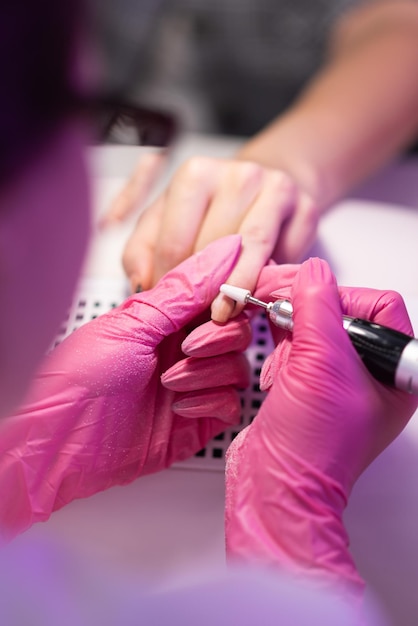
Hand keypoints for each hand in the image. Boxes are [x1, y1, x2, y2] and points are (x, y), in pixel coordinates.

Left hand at [0, 236, 249, 540]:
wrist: (60, 443)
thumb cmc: (76, 379)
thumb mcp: (131, 324)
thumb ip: (184, 290)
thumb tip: (222, 251)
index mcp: (166, 318)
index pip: (218, 296)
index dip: (230, 296)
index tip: (228, 300)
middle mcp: (182, 348)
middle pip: (236, 330)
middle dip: (218, 337)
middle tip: (187, 346)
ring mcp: (192, 384)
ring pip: (237, 367)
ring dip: (208, 372)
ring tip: (169, 381)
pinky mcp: (197, 420)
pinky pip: (230, 405)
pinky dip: (210, 402)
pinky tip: (178, 407)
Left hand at [120, 156, 318, 320]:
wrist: (263, 187)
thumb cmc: (208, 209)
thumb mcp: (164, 221)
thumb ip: (142, 250)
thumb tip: (144, 285)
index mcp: (196, 173)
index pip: (175, 240)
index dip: (170, 282)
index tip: (170, 308)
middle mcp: (239, 174)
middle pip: (215, 246)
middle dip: (203, 288)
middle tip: (195, 319)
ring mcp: (276, 189)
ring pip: (252, 250)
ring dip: (236, 288)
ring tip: (223, 314)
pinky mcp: (306, 209)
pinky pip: (286, 254)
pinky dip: (269, 278)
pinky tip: (255, 294)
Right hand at [166, 258, 417, 596]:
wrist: (276, 484)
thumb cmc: (313, 447)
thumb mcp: (320, 364)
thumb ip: (318, 308)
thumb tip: (314, 272)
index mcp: (394, 373)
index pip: (379, 306)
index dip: (342, 296)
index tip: (309, 302)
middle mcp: (370, 376)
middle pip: (344, 314)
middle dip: (308, 313)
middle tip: (281, 308)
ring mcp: (338, 382)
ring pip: (316, 329)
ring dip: (291, 331)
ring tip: (277, 342)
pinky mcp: (309, 387)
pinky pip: (298, 349)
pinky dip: (281, 347)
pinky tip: (274, 361)